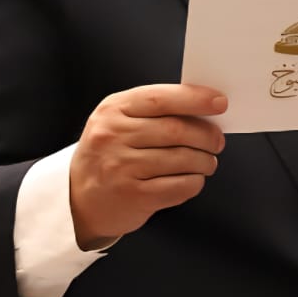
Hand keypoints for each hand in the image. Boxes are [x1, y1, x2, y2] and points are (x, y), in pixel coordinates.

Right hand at [69, 83, 226, 248]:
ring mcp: (121, 167)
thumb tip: (204, 107)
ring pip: (180, 159)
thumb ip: (155, 111)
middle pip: (175, 130)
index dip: (195, 99)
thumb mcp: (119, 121)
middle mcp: (114, 136)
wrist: (78, 197)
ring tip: (207, 162)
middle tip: (217, 141)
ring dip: (204, 161)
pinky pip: (178, 186)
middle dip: (206, 135)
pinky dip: (194, 182)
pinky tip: (193, 179)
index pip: (160, 99)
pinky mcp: (132, 195)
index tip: (219, 103)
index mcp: (114, 110)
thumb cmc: (109, 153)